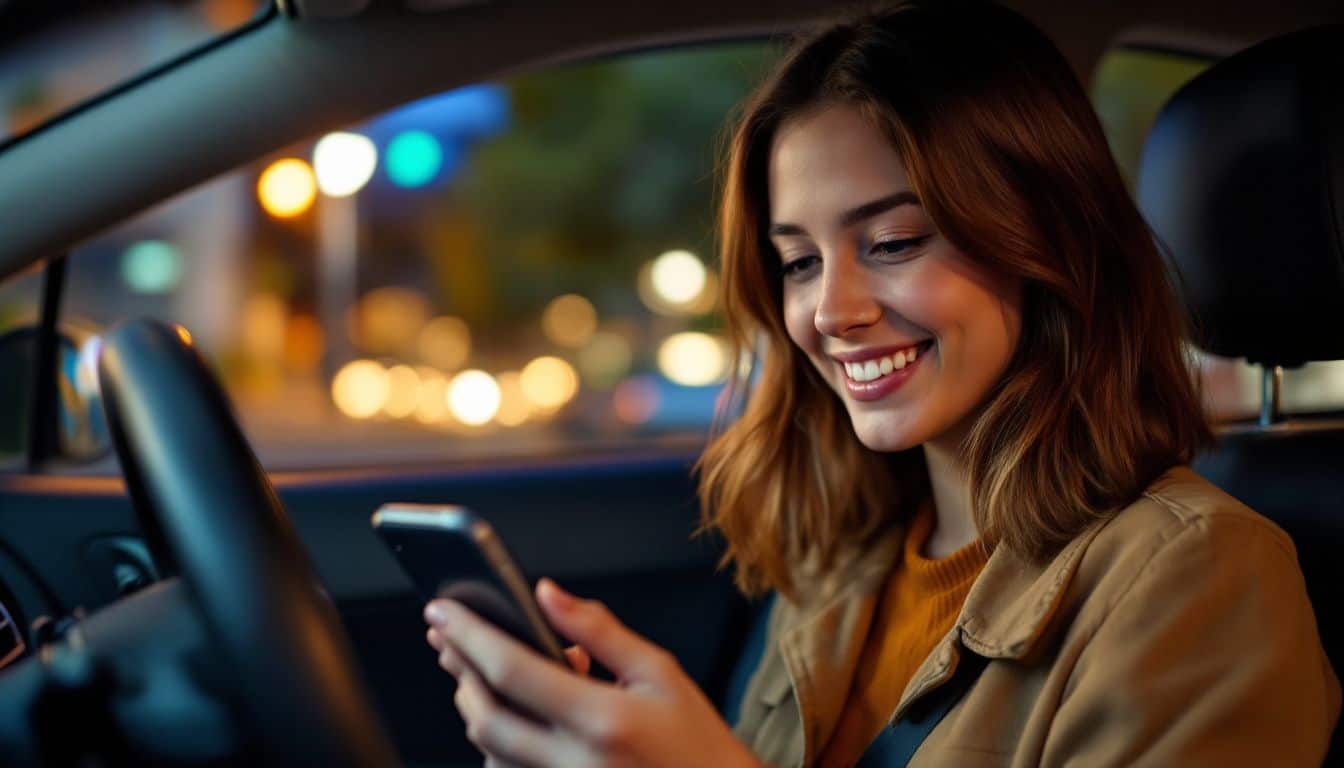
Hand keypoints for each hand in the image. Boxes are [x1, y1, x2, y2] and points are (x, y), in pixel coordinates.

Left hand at [424, 579, 761, 767]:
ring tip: (475, 671)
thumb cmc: (695, 741)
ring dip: (474, 707)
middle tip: (447, 638)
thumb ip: (599, 629)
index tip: (443, 609)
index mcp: (601, 719)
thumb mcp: (660, 670)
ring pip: (488, 751)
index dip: (471, 636)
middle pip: (485, 718)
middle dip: (458, 673)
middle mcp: (573, 762)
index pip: (513, 671)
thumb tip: (546, 594)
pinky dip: (497, 740)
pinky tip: (510, 713)